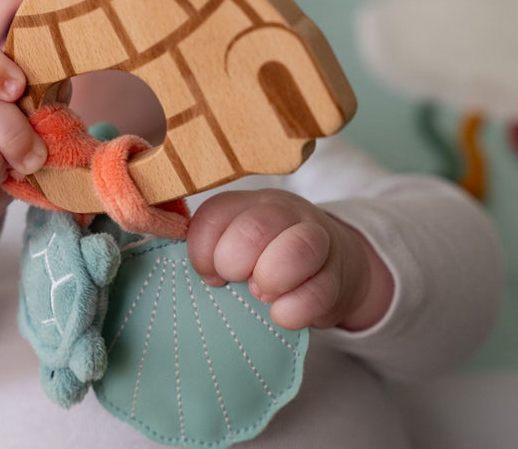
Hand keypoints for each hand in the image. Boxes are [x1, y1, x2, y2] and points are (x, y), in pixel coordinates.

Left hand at [186, 190, 393, 330]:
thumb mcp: (234, 245)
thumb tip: (178, 274)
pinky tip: (284, 313)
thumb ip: (206, 250)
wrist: (332, 263)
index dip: (203, 253)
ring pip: (299, 249)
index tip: (211, 275)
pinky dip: (295, 310)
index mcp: (244, 203)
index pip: (212, 216)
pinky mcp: (338, 273)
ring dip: (273, 279)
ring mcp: (316, 238)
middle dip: (237, 263)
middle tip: (239, 282)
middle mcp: (281, 212)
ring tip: (262, 295)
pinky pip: (320, 291)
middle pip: (255, 228)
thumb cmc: (267, 258)